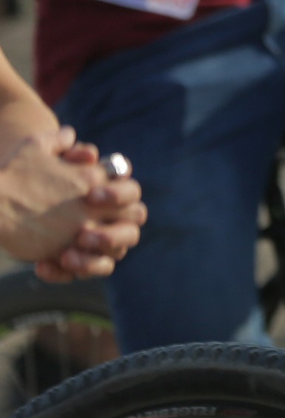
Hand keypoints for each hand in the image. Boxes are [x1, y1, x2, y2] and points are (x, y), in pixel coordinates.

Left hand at [0, 127, 143, 278]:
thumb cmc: (21, 173)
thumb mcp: (32, 154)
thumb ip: (55, 144)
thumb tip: (76, 143)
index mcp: (106, 191)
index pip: (131, 193)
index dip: (119, 195)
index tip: (91, 196)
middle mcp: (107, 217)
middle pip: (131, 229)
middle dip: (112, 234)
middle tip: (82, 234)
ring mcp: (93, 241)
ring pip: (114, 256)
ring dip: (94, 259)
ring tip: (67, 256)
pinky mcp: (74, 261)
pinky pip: (79, 274)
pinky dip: (63, 273)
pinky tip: (42, 265)